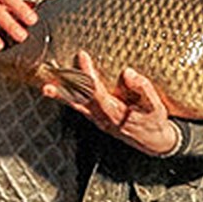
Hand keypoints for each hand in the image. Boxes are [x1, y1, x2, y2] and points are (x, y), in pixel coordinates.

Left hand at [44, 50, 180, 156]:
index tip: (83, 57)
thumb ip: (143, 89)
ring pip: (76, 105)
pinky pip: (79, 107)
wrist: (153, 143)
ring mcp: (97, 120)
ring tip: (46, 88)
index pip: (97, 92)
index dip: (88, 76)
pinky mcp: (96, 118)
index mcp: (116, 113)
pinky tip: (57, 91)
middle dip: (69, 83)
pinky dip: (67, 99)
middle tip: (56, 69)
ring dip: (61, 96)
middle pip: (81, 99)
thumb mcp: (156, 107)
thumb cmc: (154, 122)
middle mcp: (102, 118)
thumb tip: (128, 73)